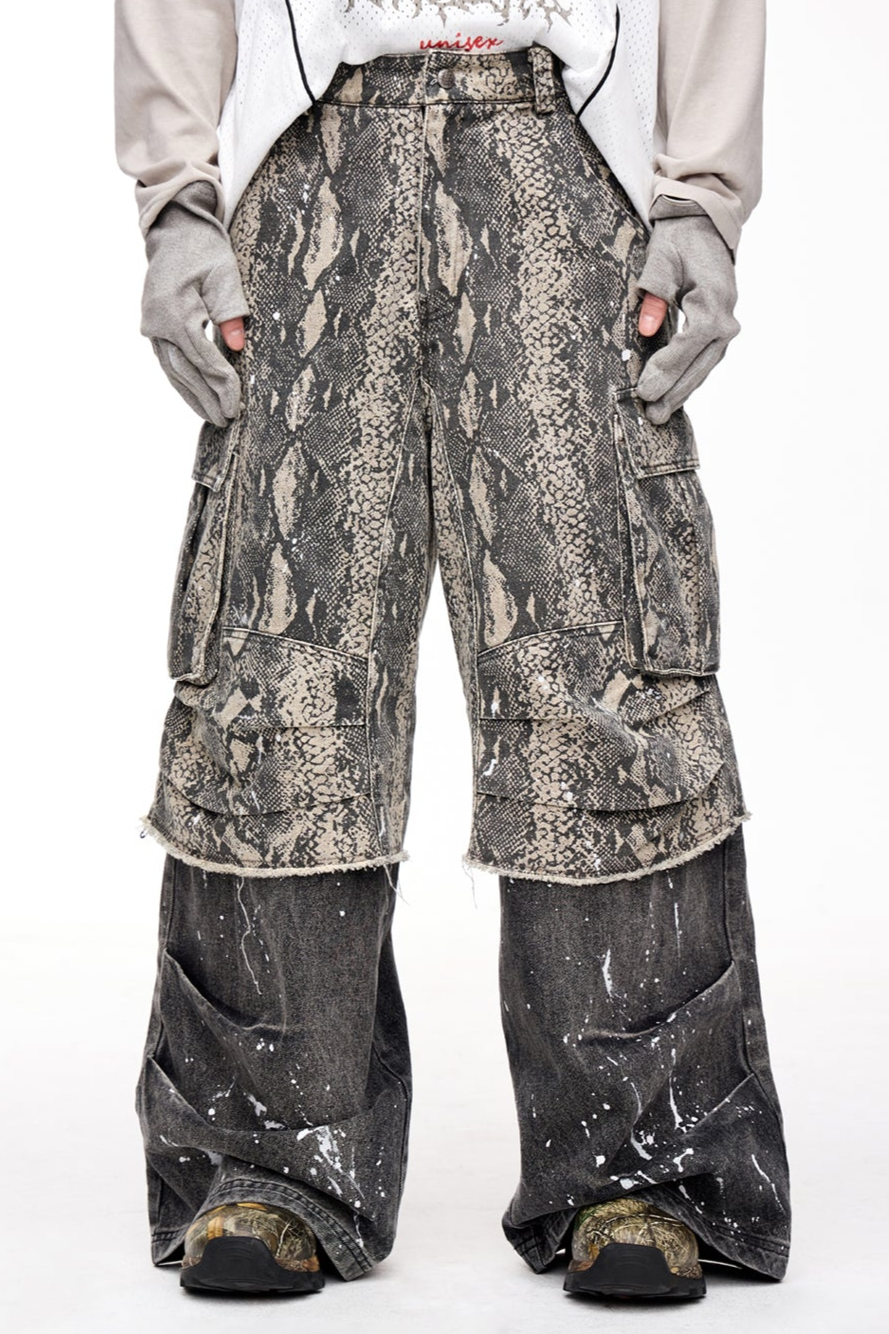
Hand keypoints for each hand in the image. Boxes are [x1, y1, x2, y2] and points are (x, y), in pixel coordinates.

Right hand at [141, 181, 249, 426]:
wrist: (174, 231)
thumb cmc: (205, 250)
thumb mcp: (225, 277)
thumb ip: (231, 313)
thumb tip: (237, 349)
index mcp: (176, 312)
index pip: (204, 359)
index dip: (222, 384)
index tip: (238, 404)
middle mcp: (158, 324)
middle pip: (185, 372)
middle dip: (206, 399)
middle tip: (226, 421)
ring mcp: (151, 326)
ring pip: (172, 371)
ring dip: (192, 396)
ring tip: (211, 417)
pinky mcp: (153, 327)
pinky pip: (168, 361)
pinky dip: (182, 381)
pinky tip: (195, 397)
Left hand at [634, 215, 739, 424]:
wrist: (705, 225)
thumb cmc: (680, 241)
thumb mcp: (660, 261)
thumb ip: (653, 296)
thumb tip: (646, 329)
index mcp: (711, 304)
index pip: (687, 347)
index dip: (665, 372)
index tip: (644, 391)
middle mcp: (726, 319)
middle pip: (699, 366)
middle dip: (674, 392)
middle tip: (652, 417)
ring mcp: (727, 324)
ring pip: (704, 367)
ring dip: (683, 391)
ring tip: (662, 414)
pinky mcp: (721, 327)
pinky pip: (705, 359)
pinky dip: (690, 378)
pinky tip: (675, 394)